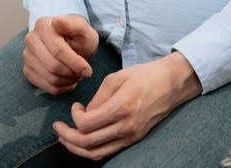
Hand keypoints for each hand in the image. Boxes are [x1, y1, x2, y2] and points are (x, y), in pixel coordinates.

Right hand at [23, 15, 99, 93]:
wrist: (69, 41)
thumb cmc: (77, 36)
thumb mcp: (83, 28)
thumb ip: (73, 25)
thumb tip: (58, 21)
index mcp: (43, 25)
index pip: (58, 50)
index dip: (75, 63)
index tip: (88, 71)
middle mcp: (31, 39)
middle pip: (53, 66)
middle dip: (72, 73)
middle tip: (83, 73)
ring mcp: (27, 55)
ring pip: (50, 78)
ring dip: (68, 81)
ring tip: (77, 75)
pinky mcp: (27, 69)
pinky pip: (45, 86)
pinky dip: (61, 88)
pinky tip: (68, 80)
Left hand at [54, 51, 201, 160]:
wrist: (172, 84)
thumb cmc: (144, 75)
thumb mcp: (117, 77)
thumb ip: (98, 98)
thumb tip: (85, 114)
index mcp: (122, 108)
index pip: (87, 124)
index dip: (74, 118)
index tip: (74, 106)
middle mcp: (127, 127)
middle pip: (88, 144)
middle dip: (68, 137)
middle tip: (58, 127)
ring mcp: (132, 136)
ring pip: (97, 154)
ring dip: (77, 149)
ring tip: (65, 138)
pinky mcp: (134, 139)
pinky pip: (108, 152)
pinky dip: (91, 150)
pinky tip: (83, 140)